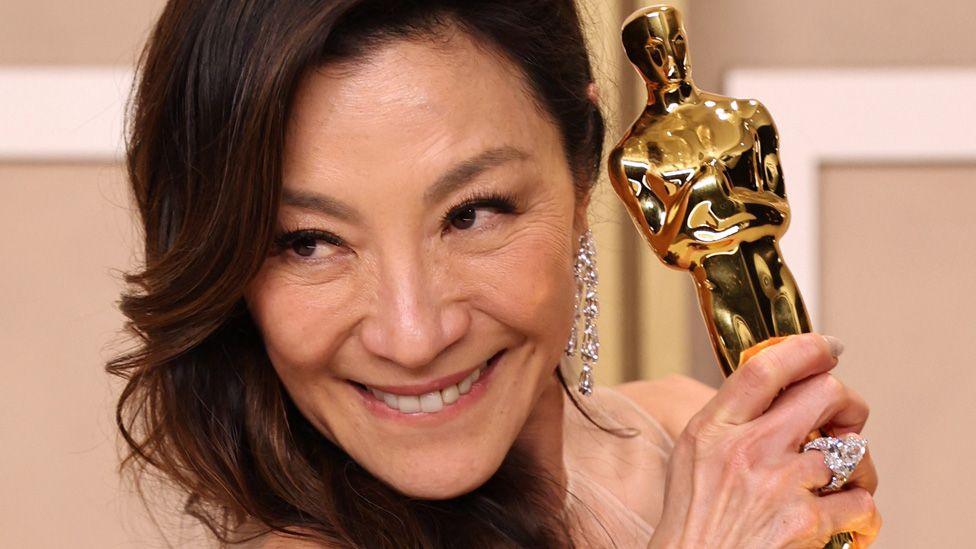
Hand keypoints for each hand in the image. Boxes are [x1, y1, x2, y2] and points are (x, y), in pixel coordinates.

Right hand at [649, 333, 880, 547]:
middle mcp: (748, 449)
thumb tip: (773, 391)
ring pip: (852, 449)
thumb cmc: (691, 518)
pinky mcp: (805, 522)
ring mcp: (779, 484)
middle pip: (824, 394)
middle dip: (849, 401)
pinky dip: (859, 509)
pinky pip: (860, 502)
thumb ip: (728, 420)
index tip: (827, 347)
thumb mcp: (691, 453)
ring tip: (844, 476)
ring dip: (858, 463)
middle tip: (847, 417)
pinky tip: (840, 513)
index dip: (806, 348)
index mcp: (715, 427)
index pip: (766, 368)